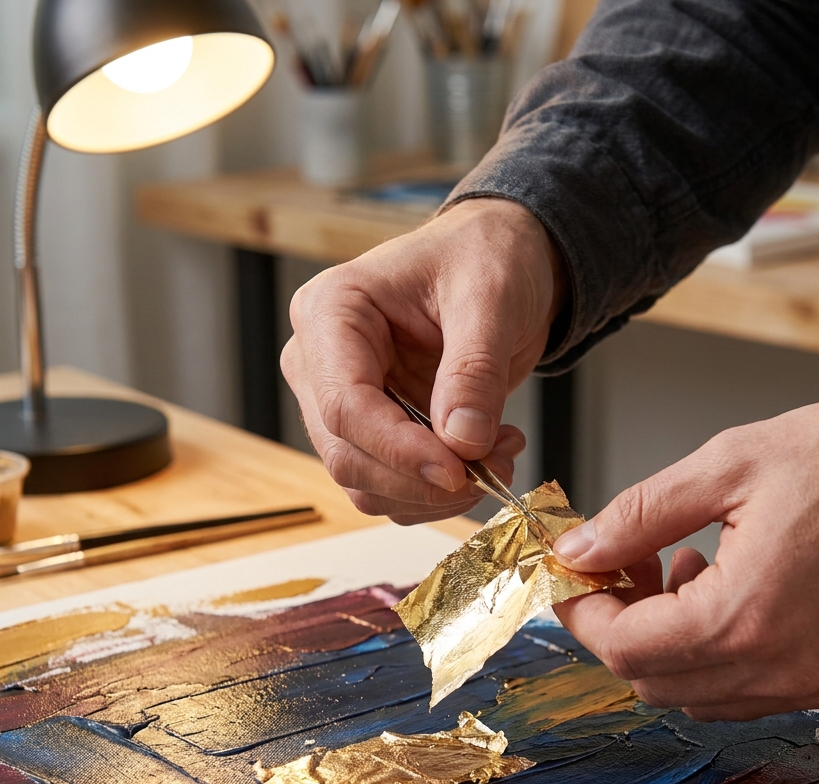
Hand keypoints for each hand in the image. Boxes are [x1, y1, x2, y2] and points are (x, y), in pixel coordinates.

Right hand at [281, 198, 566, 523]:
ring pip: (366, 483)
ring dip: (435, 493)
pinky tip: (484, 455)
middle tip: (494, 468)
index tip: (458, 472)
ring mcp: (340, 401)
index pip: (344, 405)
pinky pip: (391, 487)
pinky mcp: (371, 430)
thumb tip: (462, 441)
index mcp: (331, 311)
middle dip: (422, 480)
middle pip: (347, 455)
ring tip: (498, 454)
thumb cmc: (484, 256)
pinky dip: (439, 492)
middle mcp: (319, 362)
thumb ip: (474, 370)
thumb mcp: (491, 298)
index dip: (399, 451)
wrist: (495, 261)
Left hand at [552, 389, 818, 719]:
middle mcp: (781, 668)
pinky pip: (746, 690)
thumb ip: (640, 514)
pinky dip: (713, 652)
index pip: (625, 649)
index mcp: (746, 616)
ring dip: (665, 640)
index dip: (583, 613)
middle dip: (620, 624)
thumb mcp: (729, 464)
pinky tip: (723, 589)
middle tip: (623, 564)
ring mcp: (813, 682)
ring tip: (679, 566)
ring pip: (697, 693)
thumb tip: (581, 550)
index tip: (573, 577)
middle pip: (653, 681)